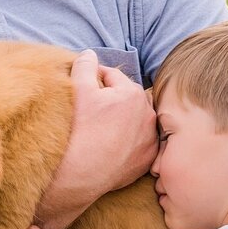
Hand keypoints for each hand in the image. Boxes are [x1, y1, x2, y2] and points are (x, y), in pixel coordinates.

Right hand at [38, 51, 156, 228]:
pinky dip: (128, 142)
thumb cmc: (80, 131)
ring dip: (122, 120)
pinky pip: (138, 144)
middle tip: (91, 108)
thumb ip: (84, 66)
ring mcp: (150, 139)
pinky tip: (111, 146)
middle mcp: (148, 114)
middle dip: (111, 99)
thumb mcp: (78, 90)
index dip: (94, 78)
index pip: (112, 76)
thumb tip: (89, 54)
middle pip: (126, 98)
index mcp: (133, 93)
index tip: (83, 86)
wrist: (81, 174)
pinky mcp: (147, 160)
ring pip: (134, 121)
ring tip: (102, 128)